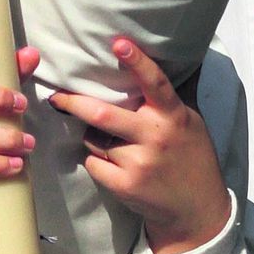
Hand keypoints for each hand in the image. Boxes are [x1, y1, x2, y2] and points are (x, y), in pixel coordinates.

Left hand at [50, 38, 230, 253]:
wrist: (196, 211)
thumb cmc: (191, 158)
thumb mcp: (191, 123)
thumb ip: (170, 99)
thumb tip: (175, 60)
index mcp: (173, 116)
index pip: (155, 83)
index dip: (137, 62)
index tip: (119, 43)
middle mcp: (156, 137)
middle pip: (103, 114)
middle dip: (74, 103)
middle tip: (56, 96)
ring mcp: (139, 163)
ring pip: (94, 139)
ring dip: (93, 137)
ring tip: (111, 142)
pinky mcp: (125, 186)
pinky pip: (93, 163)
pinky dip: (96, 160)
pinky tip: (113, 165)